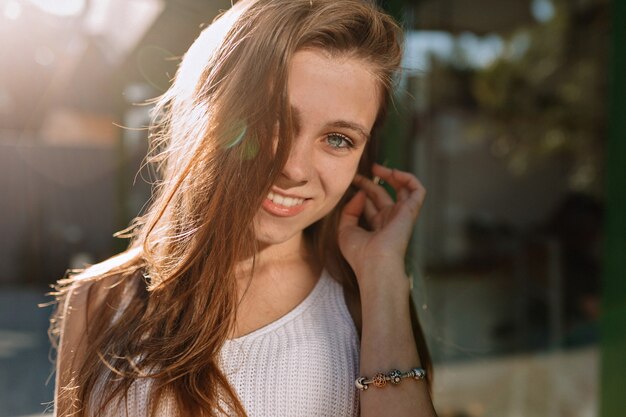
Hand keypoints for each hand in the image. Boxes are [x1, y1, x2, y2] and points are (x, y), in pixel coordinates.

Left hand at [338, 163, 425, 284]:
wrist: (375, 264)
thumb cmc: (360, 254)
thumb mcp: (345, 230)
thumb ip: (349, 211)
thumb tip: (360, 194)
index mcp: (377, 226)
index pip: (371, 203)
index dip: (362, 190)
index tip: (351, 181)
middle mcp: (390, 219)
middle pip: (383, 194)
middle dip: (371, 182)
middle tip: (358, 173)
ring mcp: (402, 215)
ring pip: (403, 189)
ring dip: (391, 175)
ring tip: (376, 167)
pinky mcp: (411, 211)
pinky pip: (418, 190)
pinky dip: (409, 178)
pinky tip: (393, 172)